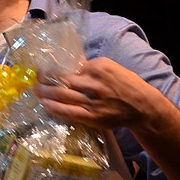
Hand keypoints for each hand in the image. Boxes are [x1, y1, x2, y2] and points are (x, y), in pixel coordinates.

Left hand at [33, 56, 157, 131]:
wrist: (143, 107)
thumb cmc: (126, 85)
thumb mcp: (110, 68)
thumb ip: (90, 66)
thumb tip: (71, 63)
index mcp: (98, 67)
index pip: (69, 66)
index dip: (53, 69)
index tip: (43, 69)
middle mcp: (94, 82)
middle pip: (62, 80)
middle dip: (45, 80)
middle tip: (36, 80)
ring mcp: (93, 100)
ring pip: (63, 95)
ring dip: (46, 93)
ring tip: (36, 91)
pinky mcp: (93, 116)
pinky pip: (69, 112)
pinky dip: (55, 108)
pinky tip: (45, 104)